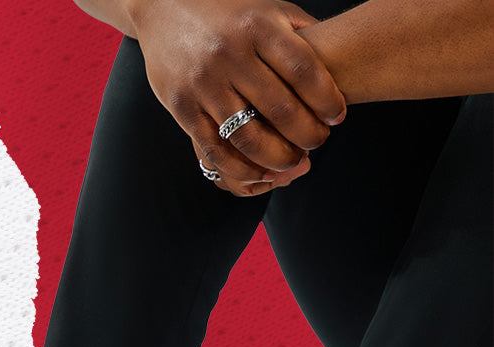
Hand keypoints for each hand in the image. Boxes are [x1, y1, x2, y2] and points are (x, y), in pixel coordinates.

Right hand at [128, 0, 346, 194]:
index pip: (302, 71)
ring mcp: (204, 83)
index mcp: (257, 27)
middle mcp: (230, 55)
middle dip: (306, 135)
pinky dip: (241, 168)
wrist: (164, 6)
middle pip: (280, 109)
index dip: (326, 99)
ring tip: (293, 163)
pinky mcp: (182, 106)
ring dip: (277, 159)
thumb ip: (298, 33)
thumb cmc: (226, 12)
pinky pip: (215, 148)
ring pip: (248, 136)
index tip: (338, 117)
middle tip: (318, 144)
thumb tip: (337, 63)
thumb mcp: (265, 9)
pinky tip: (260, 173)